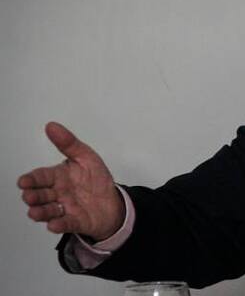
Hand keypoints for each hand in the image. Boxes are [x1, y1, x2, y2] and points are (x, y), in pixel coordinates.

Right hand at [18, 122, 124, 241]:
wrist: (113, 201)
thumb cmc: (96, 179)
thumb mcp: (86, 157)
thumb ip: (69, 143)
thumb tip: (51, 126)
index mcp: (58, 176)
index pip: (41, 177)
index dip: (31, 179)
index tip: (24, 181)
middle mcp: (58, 193)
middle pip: (40, 195)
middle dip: (33, 196)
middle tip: (29, 196)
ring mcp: (65, 208)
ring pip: (48, 211)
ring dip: (40, 212)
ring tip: (36, 212)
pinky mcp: (75, 221)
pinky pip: (65, 224)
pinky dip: (59, 225)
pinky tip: (54, 224)